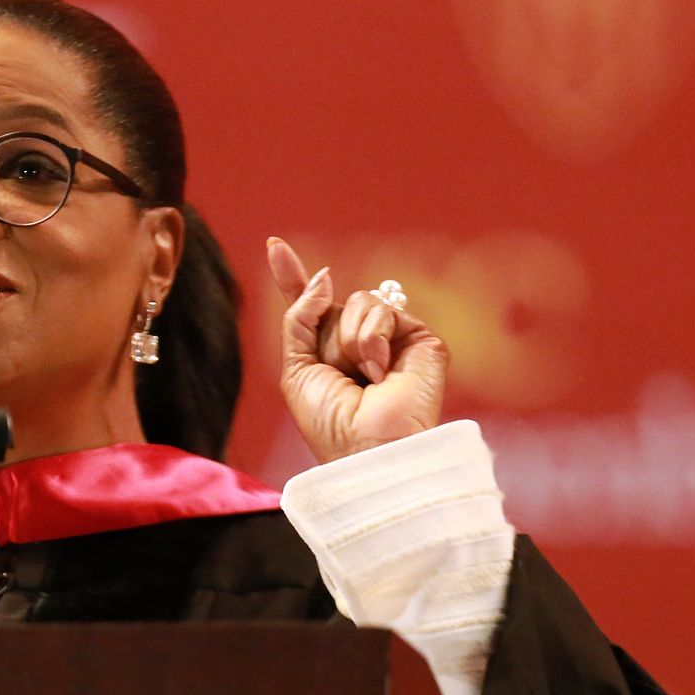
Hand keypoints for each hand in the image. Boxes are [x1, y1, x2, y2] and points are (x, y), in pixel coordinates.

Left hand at [265, 237, 447, 462]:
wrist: (367, 448)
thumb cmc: (331, 422)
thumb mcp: (296, 369)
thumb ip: (300, 318)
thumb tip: (325, 276)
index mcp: (329, 352)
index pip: (311, 307)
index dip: (291, 276)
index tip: (274, 246)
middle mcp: (361, 342)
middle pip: (335, 302)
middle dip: (329, 337)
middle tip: (342, 376)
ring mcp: (392, 339)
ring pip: (360, 301)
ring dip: (351, 341)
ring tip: (365, 377)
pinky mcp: (420, 339)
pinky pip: (385, 309)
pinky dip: (374, 339)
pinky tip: (381, 371)